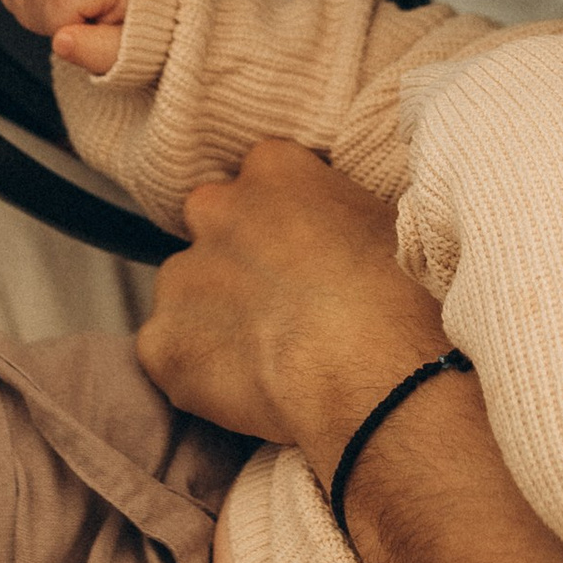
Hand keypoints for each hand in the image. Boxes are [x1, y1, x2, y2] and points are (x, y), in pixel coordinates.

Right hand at [0, 0, 132, 70]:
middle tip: (79, 22)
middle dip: (46, 19)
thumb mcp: (132, 46)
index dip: (63, 28)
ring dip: (31, 5)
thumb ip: (97, 51)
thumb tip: (60, 43)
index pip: (56, 1)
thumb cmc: (142, 17)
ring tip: (67, 10)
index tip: (90, 28)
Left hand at [136, 142, 444, 461]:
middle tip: (279, 304)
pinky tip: (246, 392)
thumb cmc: (401, 299)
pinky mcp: (162, 344)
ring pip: (186, 293)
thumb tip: (335, 240)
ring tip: (266, 359)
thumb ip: (336, 216)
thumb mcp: (386, 224)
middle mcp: (216, 210)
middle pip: (211, 225)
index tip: (302, 253)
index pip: (261, 178)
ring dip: (214, 319)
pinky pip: (169, 357)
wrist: (375, 372)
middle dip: (234, 258)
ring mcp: (182, 277)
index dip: (282, 222)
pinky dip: (198, 375)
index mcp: (274, 169)